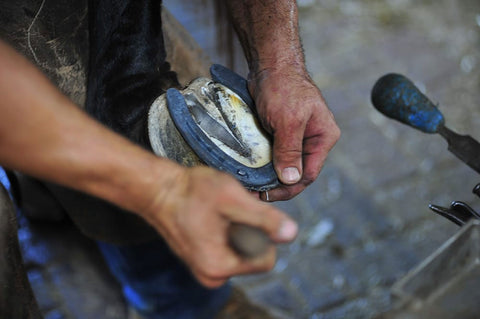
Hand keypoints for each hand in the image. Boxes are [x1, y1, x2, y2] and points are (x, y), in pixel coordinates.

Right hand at [140, 166, 297, 287]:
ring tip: (218, 213)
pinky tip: (213, 217)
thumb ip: (264, 218)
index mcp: (220, 267)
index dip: (261, 232)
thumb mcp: (233, 199)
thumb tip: (291, 233)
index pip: (266, 258)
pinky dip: (227, 231)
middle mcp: (212, 276)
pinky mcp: (202, 260)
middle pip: (254, 256)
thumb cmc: (191, 191)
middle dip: (248, 231)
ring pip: (242, 250)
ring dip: (238, 229)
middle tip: (228, 211)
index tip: (240, 213)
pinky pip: (229, 248)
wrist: (159, 190)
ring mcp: (205, 269)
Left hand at [249, 67, 339, 200]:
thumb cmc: (284, 87)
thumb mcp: (288, 120)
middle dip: (278, 185)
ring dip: (269, 176)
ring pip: (284, 164)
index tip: (267, 195)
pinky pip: (274, 153)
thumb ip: (290, 150)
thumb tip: (290, 179)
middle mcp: (312, 140)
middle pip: (297, 172)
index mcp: (323, 138)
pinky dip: (264, 163)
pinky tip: (251, 171)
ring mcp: (297, 136)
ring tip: (252, 185)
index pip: (308, 173)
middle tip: (256, 194)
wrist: (270, 64)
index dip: (289, 188)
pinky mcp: (281, 132)